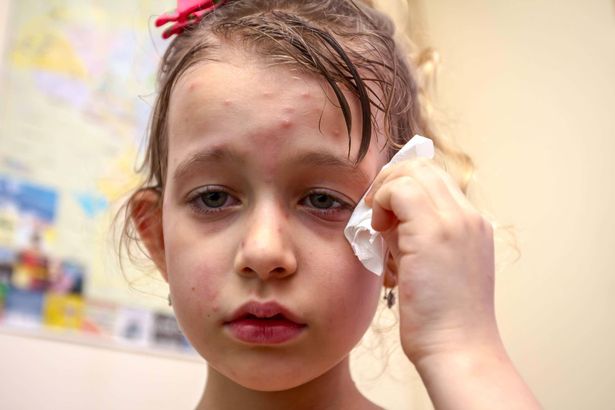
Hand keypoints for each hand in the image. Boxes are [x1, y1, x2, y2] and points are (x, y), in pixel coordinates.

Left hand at [365, 158, 499, 363]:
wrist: (457, 350)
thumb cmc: (440, 319)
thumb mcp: (430, 267)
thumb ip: (413, 236)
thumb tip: (386, 217)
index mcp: (472, 225)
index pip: (435, 179)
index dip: (403, 185)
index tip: (384, 212)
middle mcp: (469, 217)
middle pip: (423, 167)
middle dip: (390, 182)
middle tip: (374, 211)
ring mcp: (456, 222)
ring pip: (412, 172)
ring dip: (384, 191)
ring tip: (378, 224)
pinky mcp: (434, 233)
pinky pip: (399, 191)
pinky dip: (380, 202)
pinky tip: (378, 230)